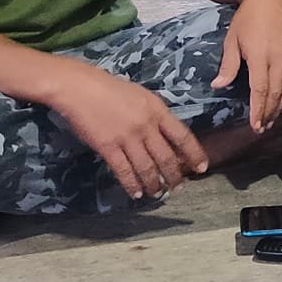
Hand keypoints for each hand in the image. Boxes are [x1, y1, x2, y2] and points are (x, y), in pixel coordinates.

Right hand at [50, 63, 208, 200]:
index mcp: (157, 110)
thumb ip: (155, 115)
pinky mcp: (108, 147)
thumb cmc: (110, 88)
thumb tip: (165, 134)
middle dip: (175, 175)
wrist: (80, 88)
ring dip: (154, 183)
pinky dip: (132, 184)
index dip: (194, 153)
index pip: (182, 136)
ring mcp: (127, 138)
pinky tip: (137, 193)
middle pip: (166, 157)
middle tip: (178, 187)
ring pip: (147, 168)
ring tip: (158, 193)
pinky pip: (124, 171)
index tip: (202, 167)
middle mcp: (146, 126)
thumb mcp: (142, 96)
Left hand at [213, 0, 281, 132]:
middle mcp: (279, 59)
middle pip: (276, 93)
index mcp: (260, 56)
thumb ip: (228, 65)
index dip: (258, 109)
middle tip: (261, 128)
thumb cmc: (246, 19)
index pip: (260, 90)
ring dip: (281, 107)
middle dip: (269, 113)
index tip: (255, 125)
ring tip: (273, 121)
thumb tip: (218, 86)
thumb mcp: (232, 40)